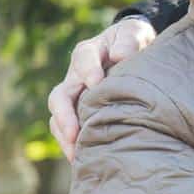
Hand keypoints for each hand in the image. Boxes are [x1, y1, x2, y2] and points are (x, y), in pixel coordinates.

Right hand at [48, 18, 156, 159]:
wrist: (132, 50)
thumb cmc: (133, 41)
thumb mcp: (134, 32)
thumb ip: (129, 40)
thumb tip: (120, 56)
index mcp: (89, 52)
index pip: (83, 58)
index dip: (88, 69)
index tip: (96, 82)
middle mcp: (76, 76)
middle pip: (60, 95)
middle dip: (65, 115)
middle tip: (74, 133)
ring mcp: (74, 95)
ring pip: (58, 116)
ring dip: (64, 135)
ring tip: (74, 154)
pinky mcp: (79, 111)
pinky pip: (66, 128)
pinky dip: (70, 143)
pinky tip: (80, 160)